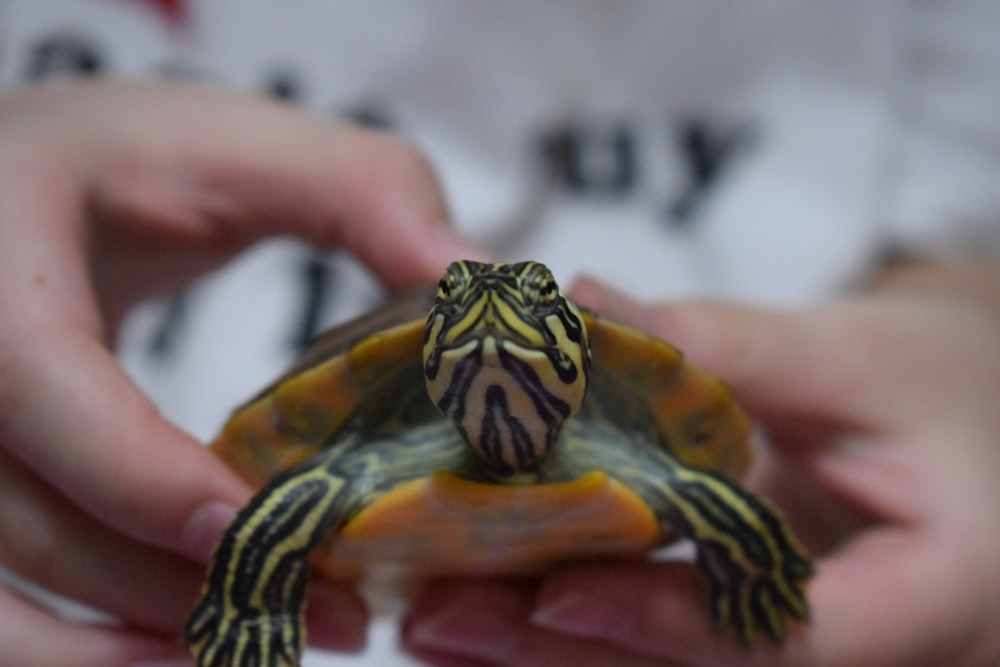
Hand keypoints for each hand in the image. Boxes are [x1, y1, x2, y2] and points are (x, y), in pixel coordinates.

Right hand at [0, 80, 479, 665]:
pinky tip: (190, 643)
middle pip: (26, 521)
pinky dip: (85, 648)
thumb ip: (362, 192)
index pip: (34, 385)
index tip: (256, 526)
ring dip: (127, 649)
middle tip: (330, 614)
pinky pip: (0, 612)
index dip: (137, 474)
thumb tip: (477, 286)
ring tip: (266, 647)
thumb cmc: (125, 161)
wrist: (16, 186)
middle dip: (175, 587)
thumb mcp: (238, 145)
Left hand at [402, 269, 999, 666]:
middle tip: (439, 618)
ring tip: (432, 623)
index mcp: (938, 594)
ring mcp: (821, 659)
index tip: (552, 593)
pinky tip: (488, 617)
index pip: (796, 640)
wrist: (975, 423)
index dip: (669, 625)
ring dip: (549, 659)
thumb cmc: (941, 383)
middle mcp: (880, 657)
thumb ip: (723, 344)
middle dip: (568, 654)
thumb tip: (579, 305)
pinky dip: (580, 638)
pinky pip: (670, 656)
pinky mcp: (768, 642)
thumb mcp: (855, 354)